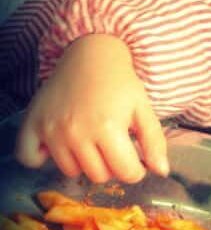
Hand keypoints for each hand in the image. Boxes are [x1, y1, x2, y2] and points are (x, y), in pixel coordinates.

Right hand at [16, 34, 168, 182]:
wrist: (91, 55)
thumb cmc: (120, 83)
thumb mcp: (144, 108)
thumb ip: (154, 141)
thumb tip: (162, 171)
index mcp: (108, 128)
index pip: (126, 172)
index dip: (136, 169)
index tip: (135, 158)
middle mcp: (77, 132)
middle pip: (98, 175)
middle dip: (111, 165)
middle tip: (112, 144)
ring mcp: (52, 130)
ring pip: (70, 171)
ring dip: (83, 162)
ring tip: (90, 138)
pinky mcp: (33, 124)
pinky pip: (29, 159)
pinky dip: (41, 158)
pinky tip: (59, 145)